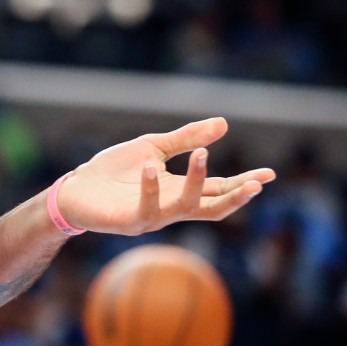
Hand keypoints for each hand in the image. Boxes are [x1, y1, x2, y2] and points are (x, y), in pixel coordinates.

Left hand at [56, 118, 274, 235]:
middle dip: (235, 197)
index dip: (243, 183)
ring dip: (197, 182)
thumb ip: (187, 139)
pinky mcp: (130, 222)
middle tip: (256, 183)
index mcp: (180, 191)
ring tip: (202, 155)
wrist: (77, 188)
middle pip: (212, 208)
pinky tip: (151, 168)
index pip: (219, 189)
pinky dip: (151, 189)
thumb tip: (224, 123)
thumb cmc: (116, 171)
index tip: (269, 174)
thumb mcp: (154, 147)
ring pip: (185, 208)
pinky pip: (147, 209)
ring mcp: (152, 217)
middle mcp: (172, 208)